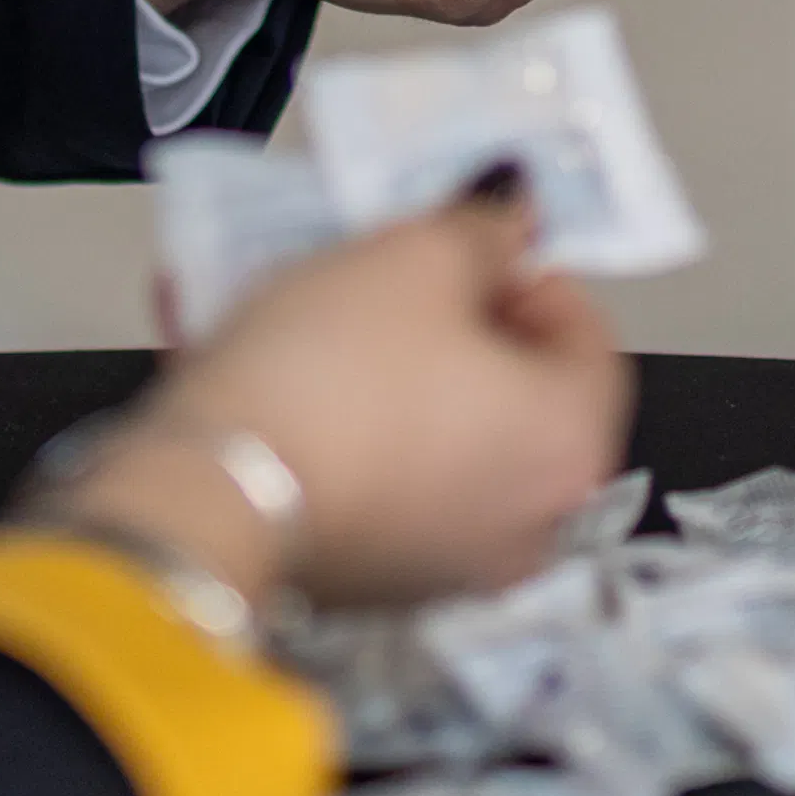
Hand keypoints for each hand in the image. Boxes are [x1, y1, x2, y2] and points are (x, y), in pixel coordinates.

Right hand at [50, 177, 631, 608]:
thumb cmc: (331, 379)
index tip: (469, 236)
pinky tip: (260, 354)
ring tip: (302, 292)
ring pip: (424, 426)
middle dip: (441, 311)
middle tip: (389, 261)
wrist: (208, 496)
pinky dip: (330, 415)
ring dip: (372, 357)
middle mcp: (526, 524)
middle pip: (504, 386)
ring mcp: (443, 563)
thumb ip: (482, 228)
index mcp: (568, 447)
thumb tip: (510, 215)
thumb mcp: (417, 259)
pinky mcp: (363, 580)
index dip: (526, 267)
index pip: (586, 335)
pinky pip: (364, 471)